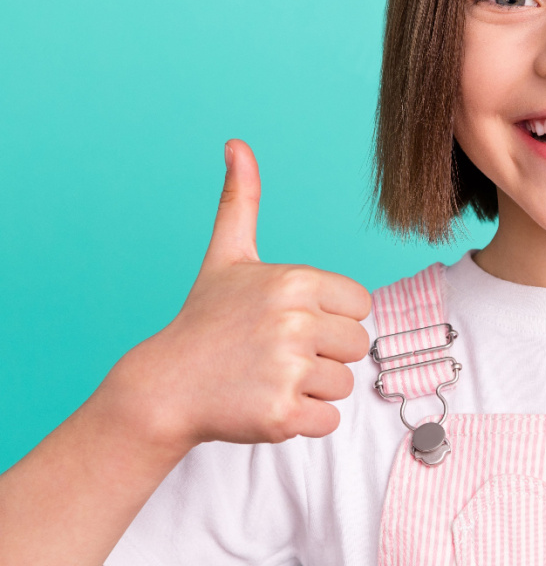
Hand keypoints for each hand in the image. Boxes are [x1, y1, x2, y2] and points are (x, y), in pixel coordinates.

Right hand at [114, 141, 371, 449]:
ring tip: (268, 377)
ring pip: (344, 384)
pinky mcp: (282, 414)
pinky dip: (303, 420)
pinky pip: (328, 421)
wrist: (164, 386)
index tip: (291, 323)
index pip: (360, 306)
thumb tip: (236, 144)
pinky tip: (267, 404)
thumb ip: (241, 200)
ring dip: (313, 388)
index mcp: (295, 282)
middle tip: (276, 354)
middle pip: (357, 346)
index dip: (331, 318)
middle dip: (324, 355)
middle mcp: (295, 322)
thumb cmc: (204, 320)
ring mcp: (288, 370)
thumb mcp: (226, 256)